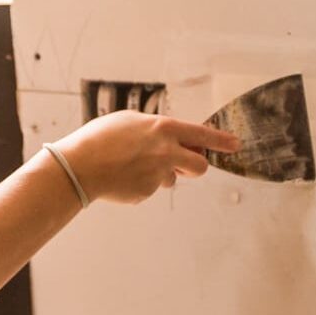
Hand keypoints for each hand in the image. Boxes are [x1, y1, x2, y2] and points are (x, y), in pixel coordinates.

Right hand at [49, 110, 240, 204]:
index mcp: (163, 129)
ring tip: (130, 166)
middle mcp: (166, 152)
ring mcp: (157, 175)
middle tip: (179, 164)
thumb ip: (155, 130)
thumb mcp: (131, 122)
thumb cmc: (100, 139)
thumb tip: (170, 140)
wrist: (79, 166)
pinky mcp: (146, 193)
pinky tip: (120, 177)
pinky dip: (139, 184)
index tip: (236, 144)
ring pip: (170, 179)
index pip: (202, 135)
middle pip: (199, 166)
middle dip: (194, 167)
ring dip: (159, 175)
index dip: (222, 141)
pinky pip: (149, 189)